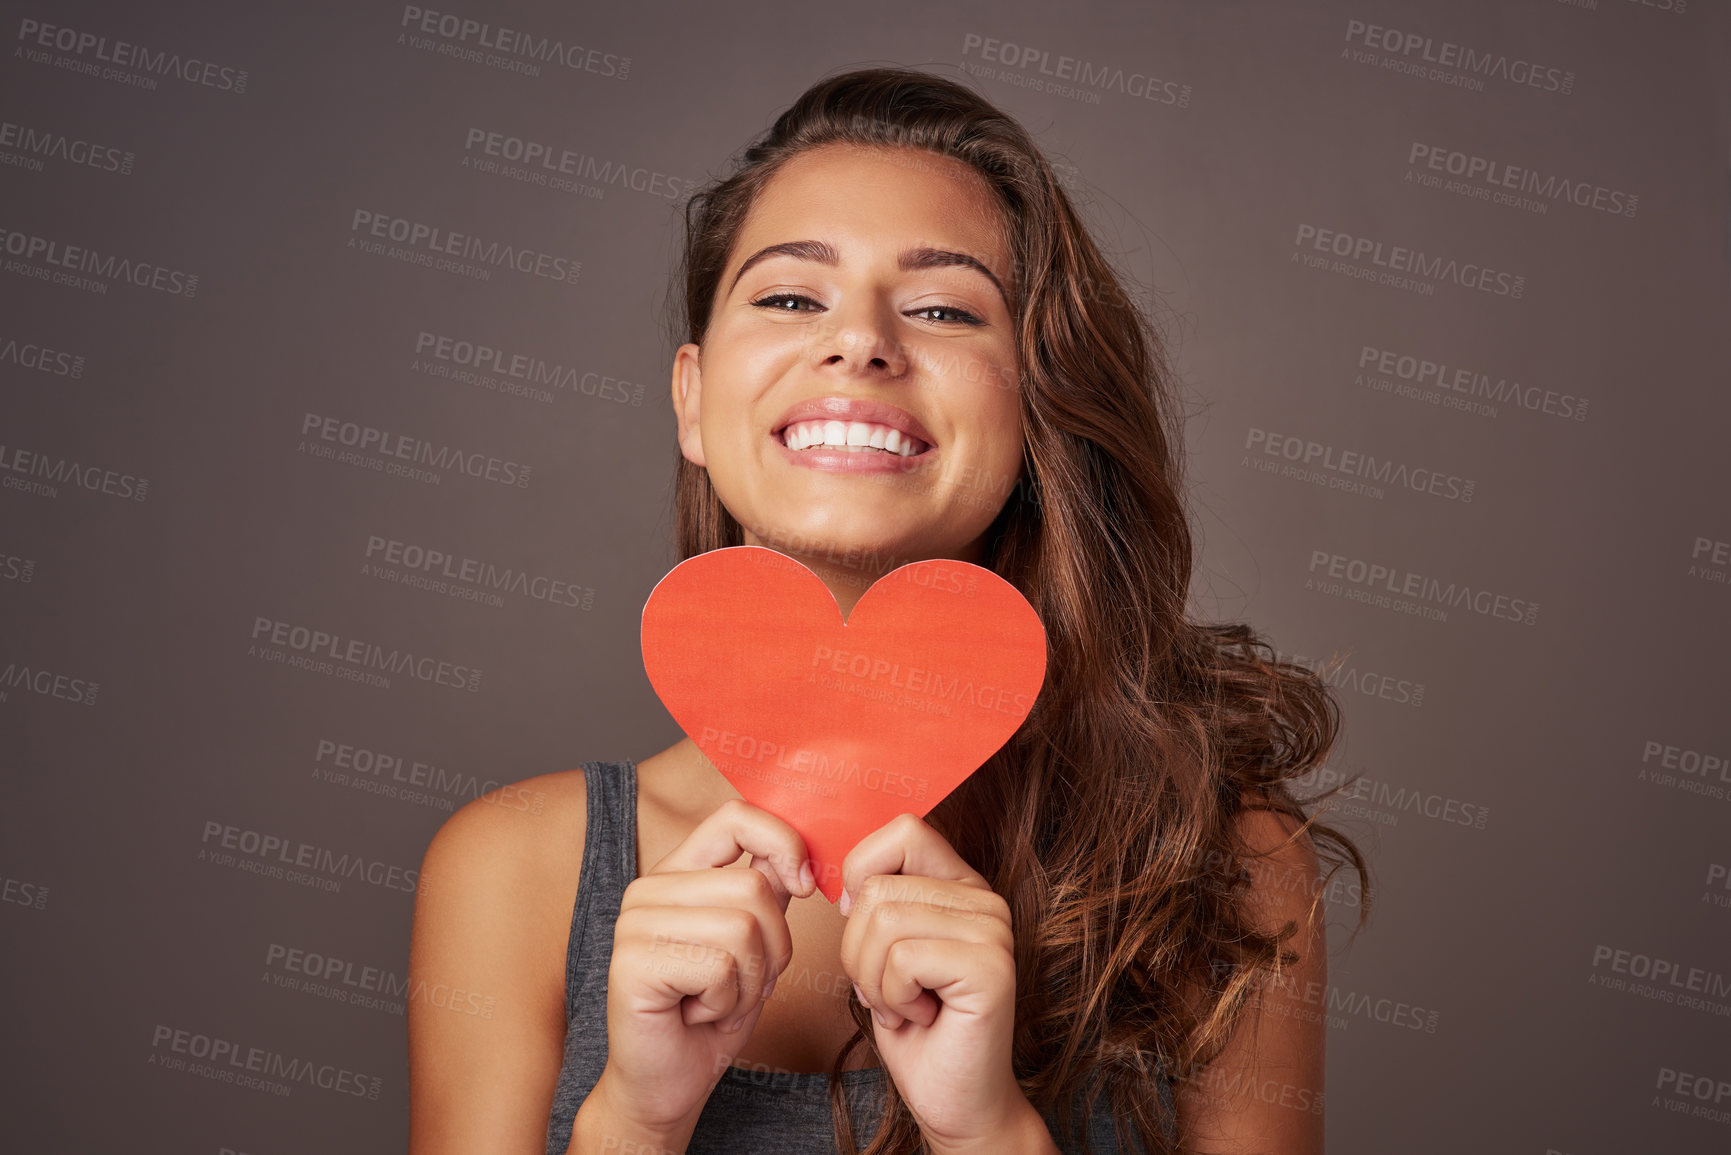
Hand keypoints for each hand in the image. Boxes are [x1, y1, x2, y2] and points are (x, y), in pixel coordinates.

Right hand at [591, 797, 814, 1141]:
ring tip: (718, 1000)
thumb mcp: (754, 945)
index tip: (802, 885)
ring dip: (751, 981)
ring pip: (742, 927)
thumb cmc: (710, 1015)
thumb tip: (798, 856)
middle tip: (741, 983)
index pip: (736, 818)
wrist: (665, 1086)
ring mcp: (634, 922)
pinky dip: (726, 1001)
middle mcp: (649, 889)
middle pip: (753, 886)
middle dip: (772, 948)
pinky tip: (697, 1014)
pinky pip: (720, 966)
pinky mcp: (632, 962)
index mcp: (678, 873)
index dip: (782, 843)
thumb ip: (767, 894)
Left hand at [838, 813, 1046, 1151]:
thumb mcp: (881, 951)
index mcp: (960, 885)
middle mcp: (985, 899)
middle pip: (877, 887)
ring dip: (873, 979)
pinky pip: (901, 958)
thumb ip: (874, 902)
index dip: (862, 873)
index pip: (902, 830)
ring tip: (905, 1005)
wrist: (954, 1099)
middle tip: (890, 990)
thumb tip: (843, 881)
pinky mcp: (991, 968)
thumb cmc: (913, 1026)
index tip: (863, 925)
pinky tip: (921, 1016)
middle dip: (858, 950)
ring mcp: (994, 931)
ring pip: (882, 922)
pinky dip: (891, 997)